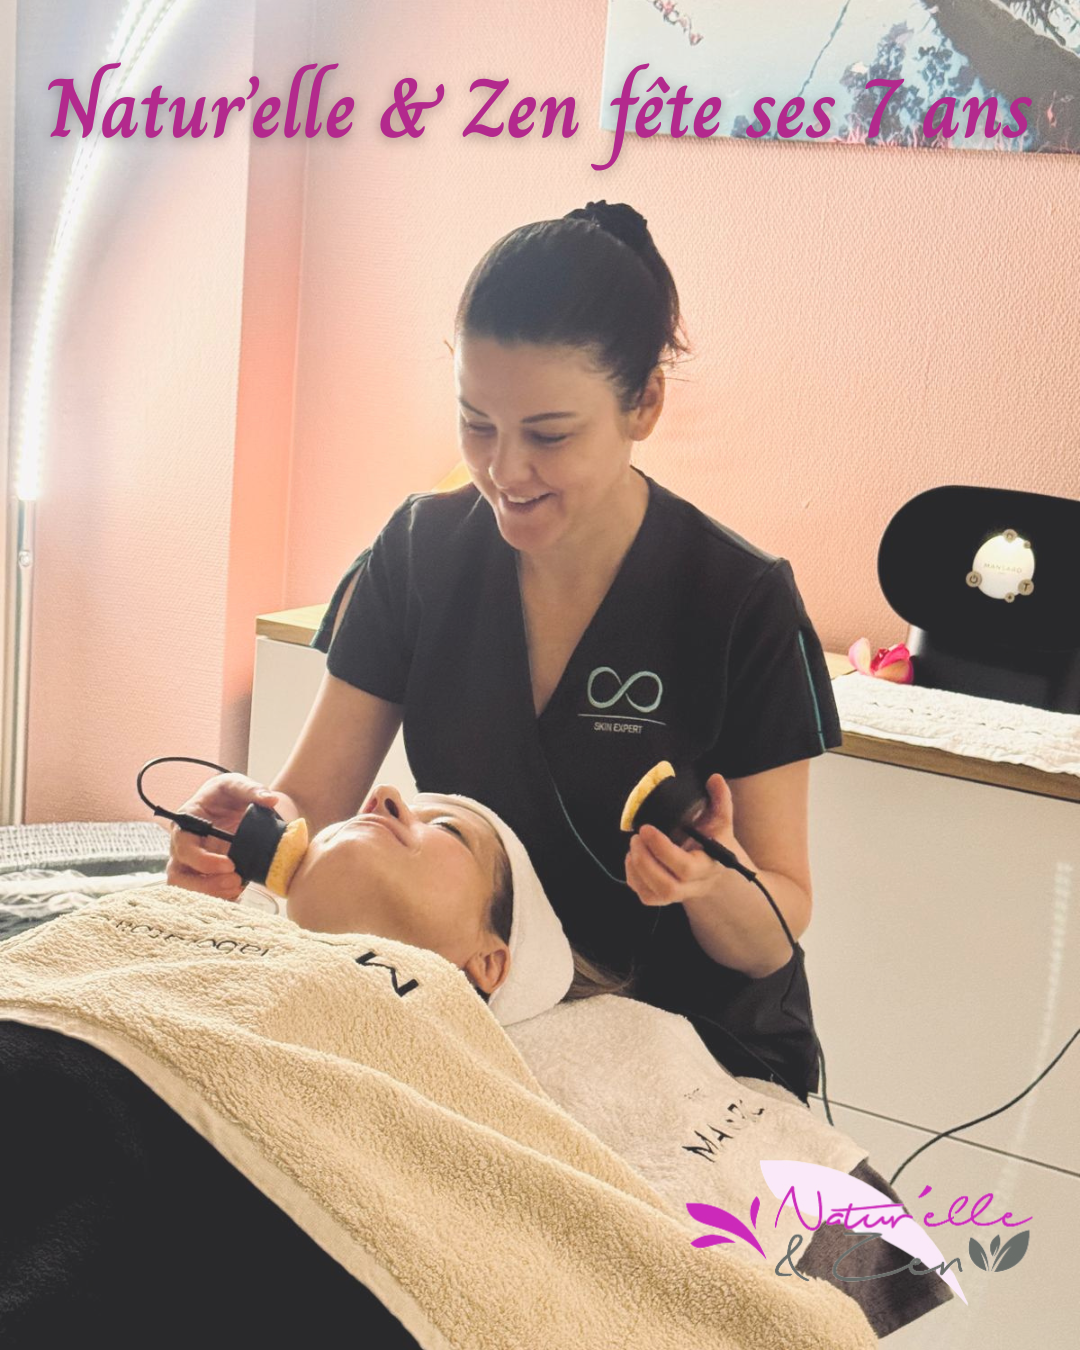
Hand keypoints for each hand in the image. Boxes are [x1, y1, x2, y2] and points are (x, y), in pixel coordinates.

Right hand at [165, 773, 278, 900]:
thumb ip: (251, 789)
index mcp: (186, 823)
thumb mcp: (238, 785)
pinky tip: (239, 892)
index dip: (202, 860)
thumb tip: (270, 799)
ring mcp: (192, 866)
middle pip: (177, 876)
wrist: (240, 809)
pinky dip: (221, 899)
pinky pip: (205, 897)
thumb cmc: (230, 795)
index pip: (182, 847)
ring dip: (212, 895)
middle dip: (205, 885)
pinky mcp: (205, 878)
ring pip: (188, 890)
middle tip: (236, 881)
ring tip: (239, 888)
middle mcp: (184, 848)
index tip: (229, 864)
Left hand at [624, 774, 738, 907]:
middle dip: (645, 862)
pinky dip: (633, 878)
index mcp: (708, 865)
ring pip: (654, 895)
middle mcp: (695, 885)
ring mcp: (678, 894)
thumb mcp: (720, 820)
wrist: (714, 868)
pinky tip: (632, 858)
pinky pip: (645, 897)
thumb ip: (720, 799)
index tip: (647, 828)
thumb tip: (714, 778)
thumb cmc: (714, 840)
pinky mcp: (663, 898)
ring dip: (637, 870)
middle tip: (636, 837)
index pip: (685, 867)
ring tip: (633, 845)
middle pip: (668, 886)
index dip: (662, 849)